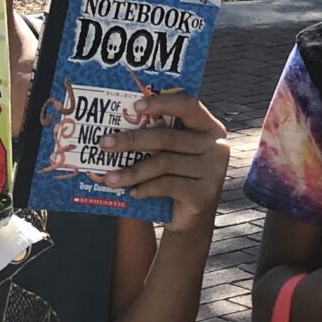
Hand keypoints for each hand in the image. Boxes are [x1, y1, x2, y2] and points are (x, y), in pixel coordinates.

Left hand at [106, 91, 230, 233]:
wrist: (190, 218)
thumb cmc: (176, 179)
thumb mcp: (170, 154)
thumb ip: (158, 137)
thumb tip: (118, 125)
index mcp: (209, 127)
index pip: (188, 105)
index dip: (162, 103)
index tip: (135, 106)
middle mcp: (217, 146)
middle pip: (168, 137)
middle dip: (131, 140)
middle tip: (104, 144)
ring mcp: (214, 170)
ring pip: (164, 163)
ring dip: (132, 171)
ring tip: (109, 179)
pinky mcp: (205, 193)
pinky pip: (168, 185)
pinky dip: (146, 188)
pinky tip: (132, 192)